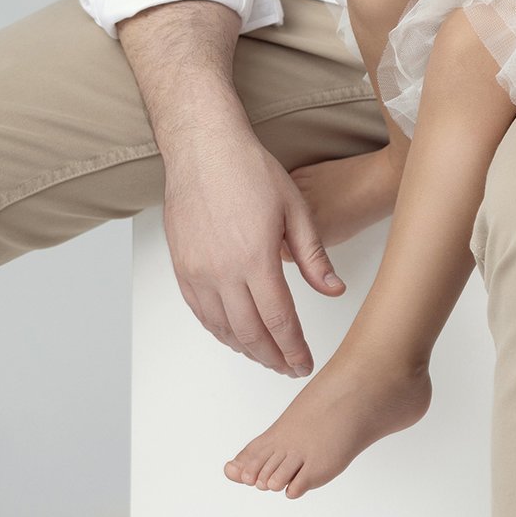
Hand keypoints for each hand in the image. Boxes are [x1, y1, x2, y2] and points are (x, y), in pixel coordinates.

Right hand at [162, 120, 346, 377]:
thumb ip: (314, 256)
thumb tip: (334, 290)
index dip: (293, 348)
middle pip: (250, 333)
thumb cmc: (250, 171)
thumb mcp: (295, 208)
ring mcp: (197, 272)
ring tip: (268, 356)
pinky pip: (201, 313)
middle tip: (290, 367)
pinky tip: (236, 335)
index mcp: (255, 258)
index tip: (305, 362)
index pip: (279, 320)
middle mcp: (222, 272)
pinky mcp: (182, 268)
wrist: (203, 149)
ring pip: (222, 329)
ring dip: (247, 349)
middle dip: (273, 357)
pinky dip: (220, 332)